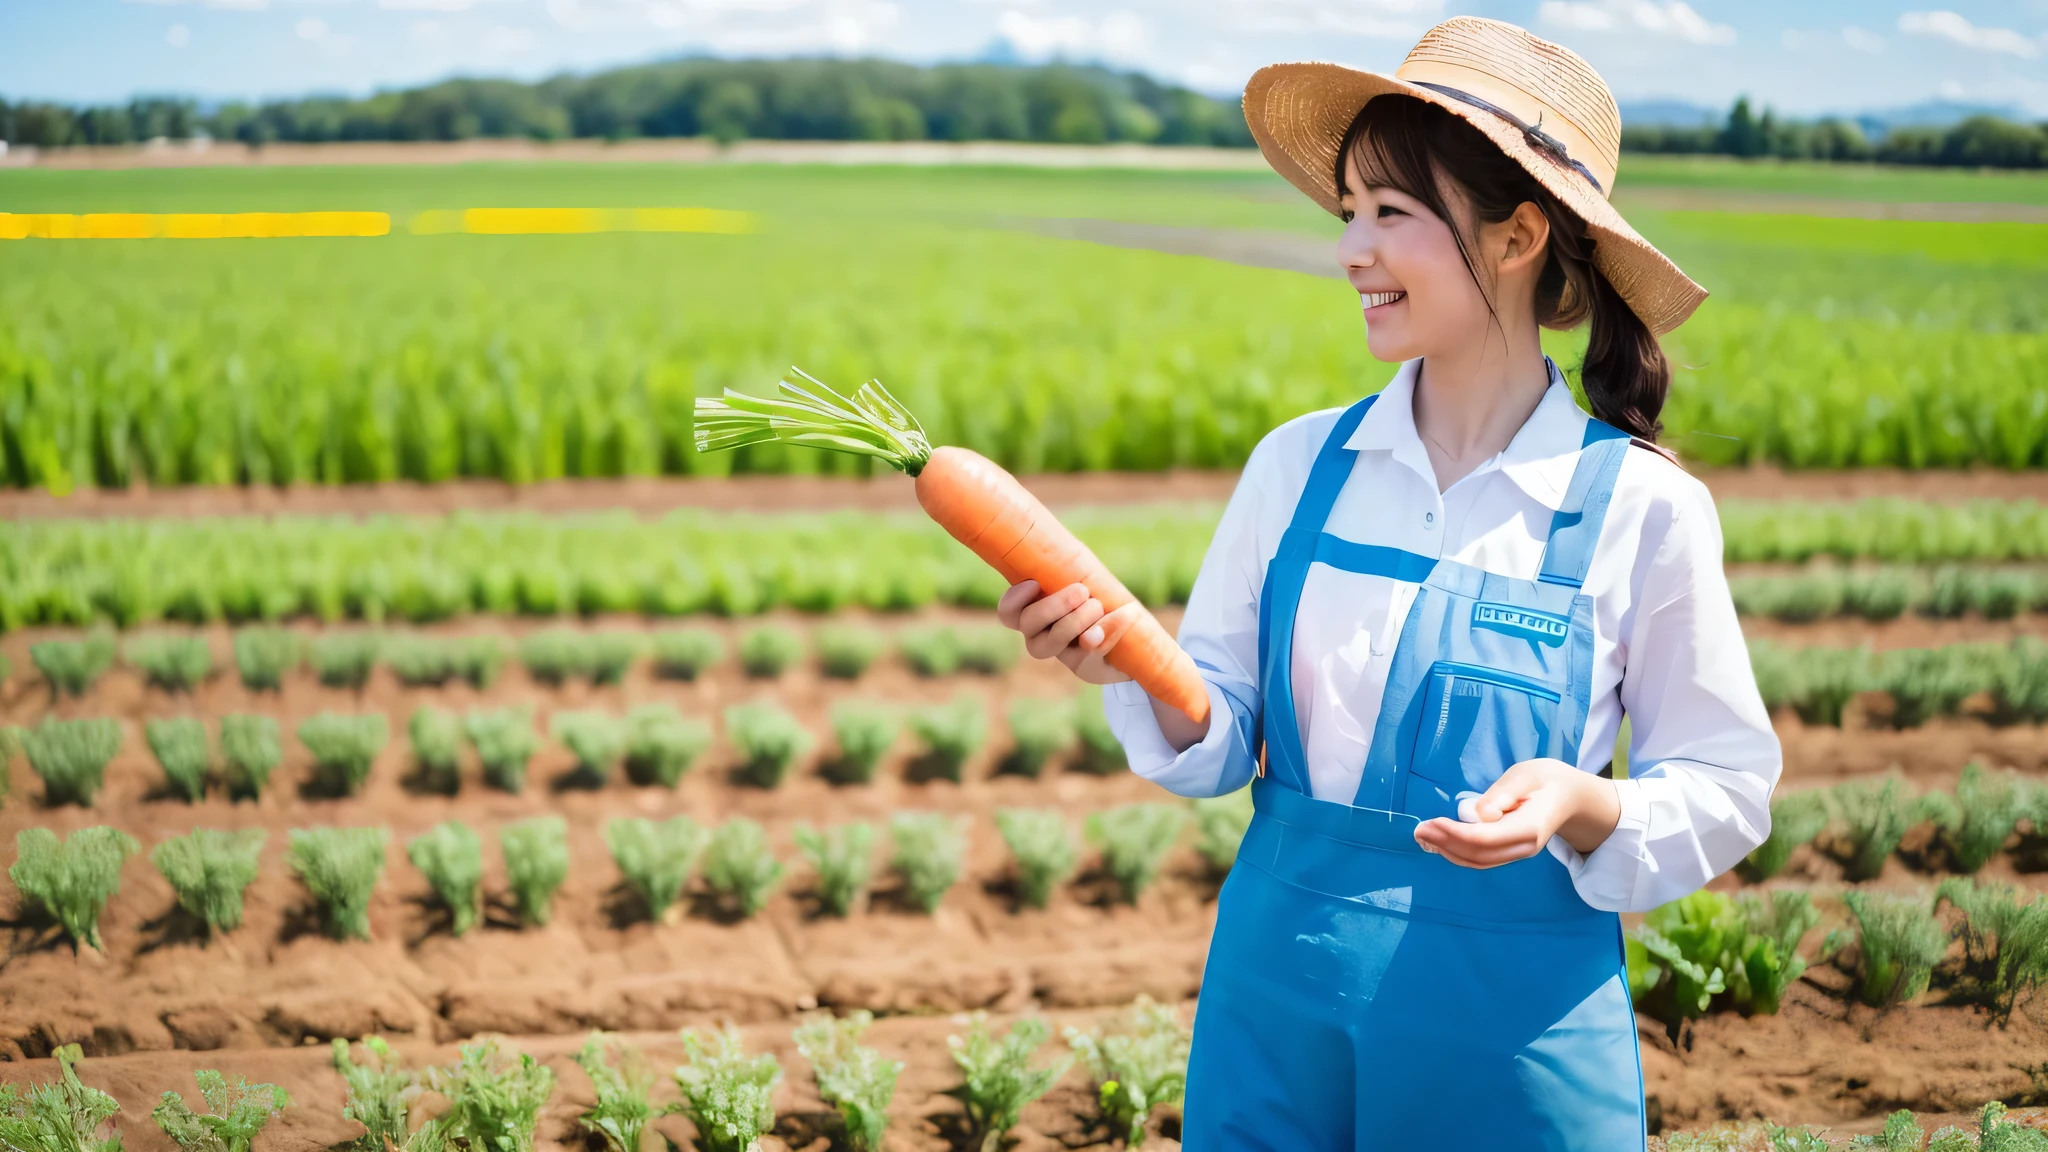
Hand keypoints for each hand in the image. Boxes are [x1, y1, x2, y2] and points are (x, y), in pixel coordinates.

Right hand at [996, 580, 1143, 684]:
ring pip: (1052, 642)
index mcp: (1033, 613)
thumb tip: (1075, 572)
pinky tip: (1123, 616)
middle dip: (1054, 605)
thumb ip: (1072, 572)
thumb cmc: (1099, 597)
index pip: (1009, 612)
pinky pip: (1089, 652)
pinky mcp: (1085, 667)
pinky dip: (1107, 632)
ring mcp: (1061, 654)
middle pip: (1028, 623)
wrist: (1131, 637)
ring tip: (1098, 605)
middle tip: (1082, 591)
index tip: (1034, 583)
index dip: (1014, 599)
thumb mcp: (1085, 579)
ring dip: (1076, 621)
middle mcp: (1039, 636)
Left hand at [1412, 758, 1620, 868]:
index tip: (1432, 822)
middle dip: (1445, 843)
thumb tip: (1482, 813)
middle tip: (1419, 830)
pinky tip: (1439, 843)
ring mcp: (1518, 853)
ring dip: (1448, 851)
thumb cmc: (1546, 779)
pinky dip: (1458, 854)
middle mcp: (1524, 847)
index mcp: (1529, 827)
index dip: (1455, 833)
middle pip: (1479, 854)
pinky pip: (1482, 860)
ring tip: (1422, 836)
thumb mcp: (1527, 774)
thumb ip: (1506, 791)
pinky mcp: (1510, 852)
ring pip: (1478, 861)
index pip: (1486, 838)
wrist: (1569, 796)